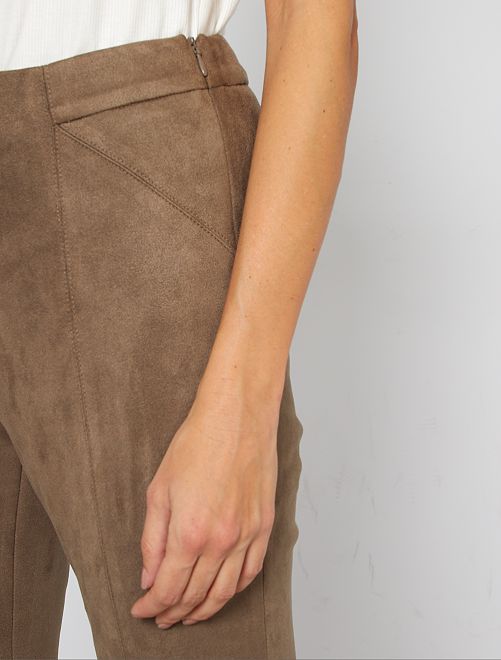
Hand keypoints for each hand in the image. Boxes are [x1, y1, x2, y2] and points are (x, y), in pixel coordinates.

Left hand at [129, 383, 278, 627]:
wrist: (237, 417)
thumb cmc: (198, 444)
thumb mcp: (159, 489)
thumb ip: (152, 539)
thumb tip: (149, 576)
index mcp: (190, 532)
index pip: (168, 589)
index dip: (151, 606)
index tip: (141, 609)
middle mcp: (222, 541)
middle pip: (195, 595)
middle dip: (174, 612)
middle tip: (161, 617)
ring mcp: (248, 535)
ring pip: (226, 591)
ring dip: (204, 610)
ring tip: (188, 615)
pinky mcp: (265, 525)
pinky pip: (252, 572)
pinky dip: (235, 590)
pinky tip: (222, 593)